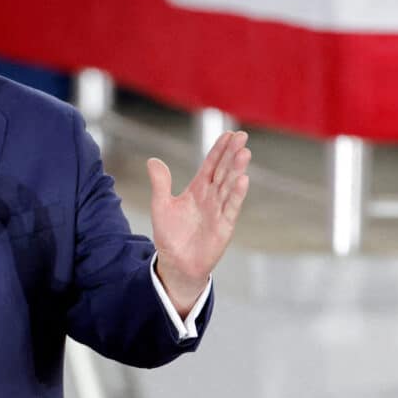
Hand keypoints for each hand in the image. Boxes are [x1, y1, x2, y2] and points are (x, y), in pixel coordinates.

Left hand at [147, 131, 249, 315]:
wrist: (176, 263)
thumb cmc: (171, 235)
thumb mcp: (161, 206)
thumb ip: (160, 183)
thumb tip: (153, 160)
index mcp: (197, 189)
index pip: (211, 165)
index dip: (219, 150)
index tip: (229, 134)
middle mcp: (211, 197)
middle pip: (224, 171)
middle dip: (232, 154)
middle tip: (242, 136)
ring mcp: (219, 211)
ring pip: (230, 186)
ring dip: (237, 170)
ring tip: (244, 153)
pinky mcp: (224, 226)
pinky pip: (231, 207)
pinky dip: (237, 194)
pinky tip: (243, 179)